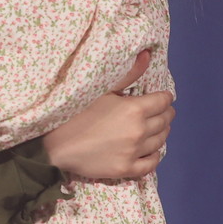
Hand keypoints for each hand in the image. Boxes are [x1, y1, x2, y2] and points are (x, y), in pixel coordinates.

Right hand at [43, 53, 173, 179]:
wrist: (56, 145)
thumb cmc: (77, 112)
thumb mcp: (102, 90)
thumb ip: (129, 75)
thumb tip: (148, 55)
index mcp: (134, 108)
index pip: (163, 101)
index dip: (165, 98)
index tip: (163, 98)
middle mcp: (139, 130)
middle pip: (164, 121)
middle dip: (166, 114)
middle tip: (162, 112)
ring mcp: (134, 152)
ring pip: (160, 141)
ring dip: (162, 133)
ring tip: (157, 129)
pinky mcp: (126, 169)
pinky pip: (151, 164)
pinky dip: (155, 156)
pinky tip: (151, 151)